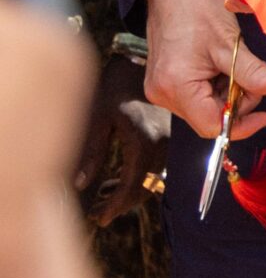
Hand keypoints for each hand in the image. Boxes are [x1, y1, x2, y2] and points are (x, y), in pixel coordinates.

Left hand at [73, 53, 170, 225]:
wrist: (140, 59)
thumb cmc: (115, 85)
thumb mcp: (98, 117)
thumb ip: (92, 152)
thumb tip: (82, 184)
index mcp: (145, 140)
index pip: (134, 185)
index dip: (115, 206)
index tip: (100, 218)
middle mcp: (163, 142)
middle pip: (146, 186)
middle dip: (122, 203)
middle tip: (99, 213)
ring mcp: (170, 138)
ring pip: (153, 177)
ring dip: (131, 190)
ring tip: (104, 194)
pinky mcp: (171, 134)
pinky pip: (157, 164)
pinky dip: (140, 176)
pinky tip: (120, 176)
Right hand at [143, 0, 265, 140]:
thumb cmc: (198, 10)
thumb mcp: (230, 43)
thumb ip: (252, 71)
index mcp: (176, 87)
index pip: (211, 126)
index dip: (241, 125)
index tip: (265, 114)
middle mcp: (163, 94)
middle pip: (209, 117)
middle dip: (237, 102)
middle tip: (253, 74)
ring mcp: (161, 88)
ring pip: (204, 106)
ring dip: (227, 92)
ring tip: (235, 62)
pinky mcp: (164, 81)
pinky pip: (196, 95)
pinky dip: (215, 85)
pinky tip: (222, 64)